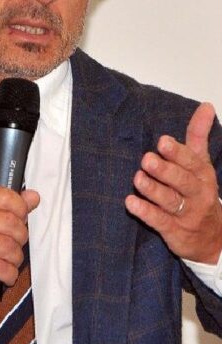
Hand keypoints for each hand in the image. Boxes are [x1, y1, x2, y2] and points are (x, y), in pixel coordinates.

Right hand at [0, 187, 40, 302]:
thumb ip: (6, 208)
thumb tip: (32, 197)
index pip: (4, 197)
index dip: (20, 208)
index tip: (20, 219)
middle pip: (11, 222)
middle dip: (20, 238)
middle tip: (13, 246)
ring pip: (9, 247)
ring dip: (15, 259)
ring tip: (7, 262)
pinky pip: (2, 267)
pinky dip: (9, 274)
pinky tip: (4, 275)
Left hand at [125, 102, 221, 264]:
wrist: (213, 237)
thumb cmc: (199, 192)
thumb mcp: (201, 164)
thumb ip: (198, 136)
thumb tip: (205, 106)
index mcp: (202, 174)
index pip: (191, 161)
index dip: (177, 152)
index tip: (162, 141)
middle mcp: (197, 193)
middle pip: (182, 180)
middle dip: (165, 170)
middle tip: (146, 159)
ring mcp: (186, 213)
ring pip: (170, 200)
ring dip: (153, 189)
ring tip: (137, 178)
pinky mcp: (174, 230)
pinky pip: (160, 221)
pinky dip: (145, 212)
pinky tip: (130, 203)